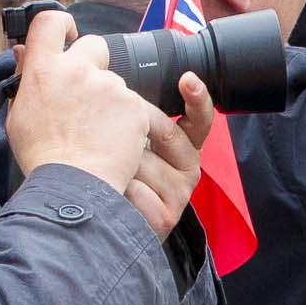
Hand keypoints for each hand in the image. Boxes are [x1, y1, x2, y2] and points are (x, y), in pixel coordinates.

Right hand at [5, 9, 153, 191]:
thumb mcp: (18, 115)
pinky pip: (133, 105)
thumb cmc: (41, 156)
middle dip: (94, 64)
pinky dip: (126, 120)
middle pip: (95, 45)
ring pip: (114, 82)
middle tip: (87, 97)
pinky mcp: (134, 105)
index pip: (50, 22)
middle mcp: (77, 69)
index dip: (63, 24)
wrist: (73, 185)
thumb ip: (24, 78)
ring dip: (109, 100)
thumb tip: (23, 51)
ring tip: (96, 132)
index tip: (69, 35)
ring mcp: (109, 86)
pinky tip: (112, 141)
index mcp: (44, 69)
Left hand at [122, 75, 214, 239]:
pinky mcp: (165, 217)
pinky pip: (133, 188)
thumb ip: (137, 117)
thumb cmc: (116, 174)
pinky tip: (111, 195)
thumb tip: (117, 84)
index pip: (200, 118)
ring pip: (141, 160)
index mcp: (185, 146)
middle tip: (111, 140)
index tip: (188, 79)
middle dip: (133, 129)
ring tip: (105, 175)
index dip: (197, 97)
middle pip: (166, 132)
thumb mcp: (131, 142)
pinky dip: (115, 189)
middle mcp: (189, 169)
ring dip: (114, 163)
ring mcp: (180, 194)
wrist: (108, 225)